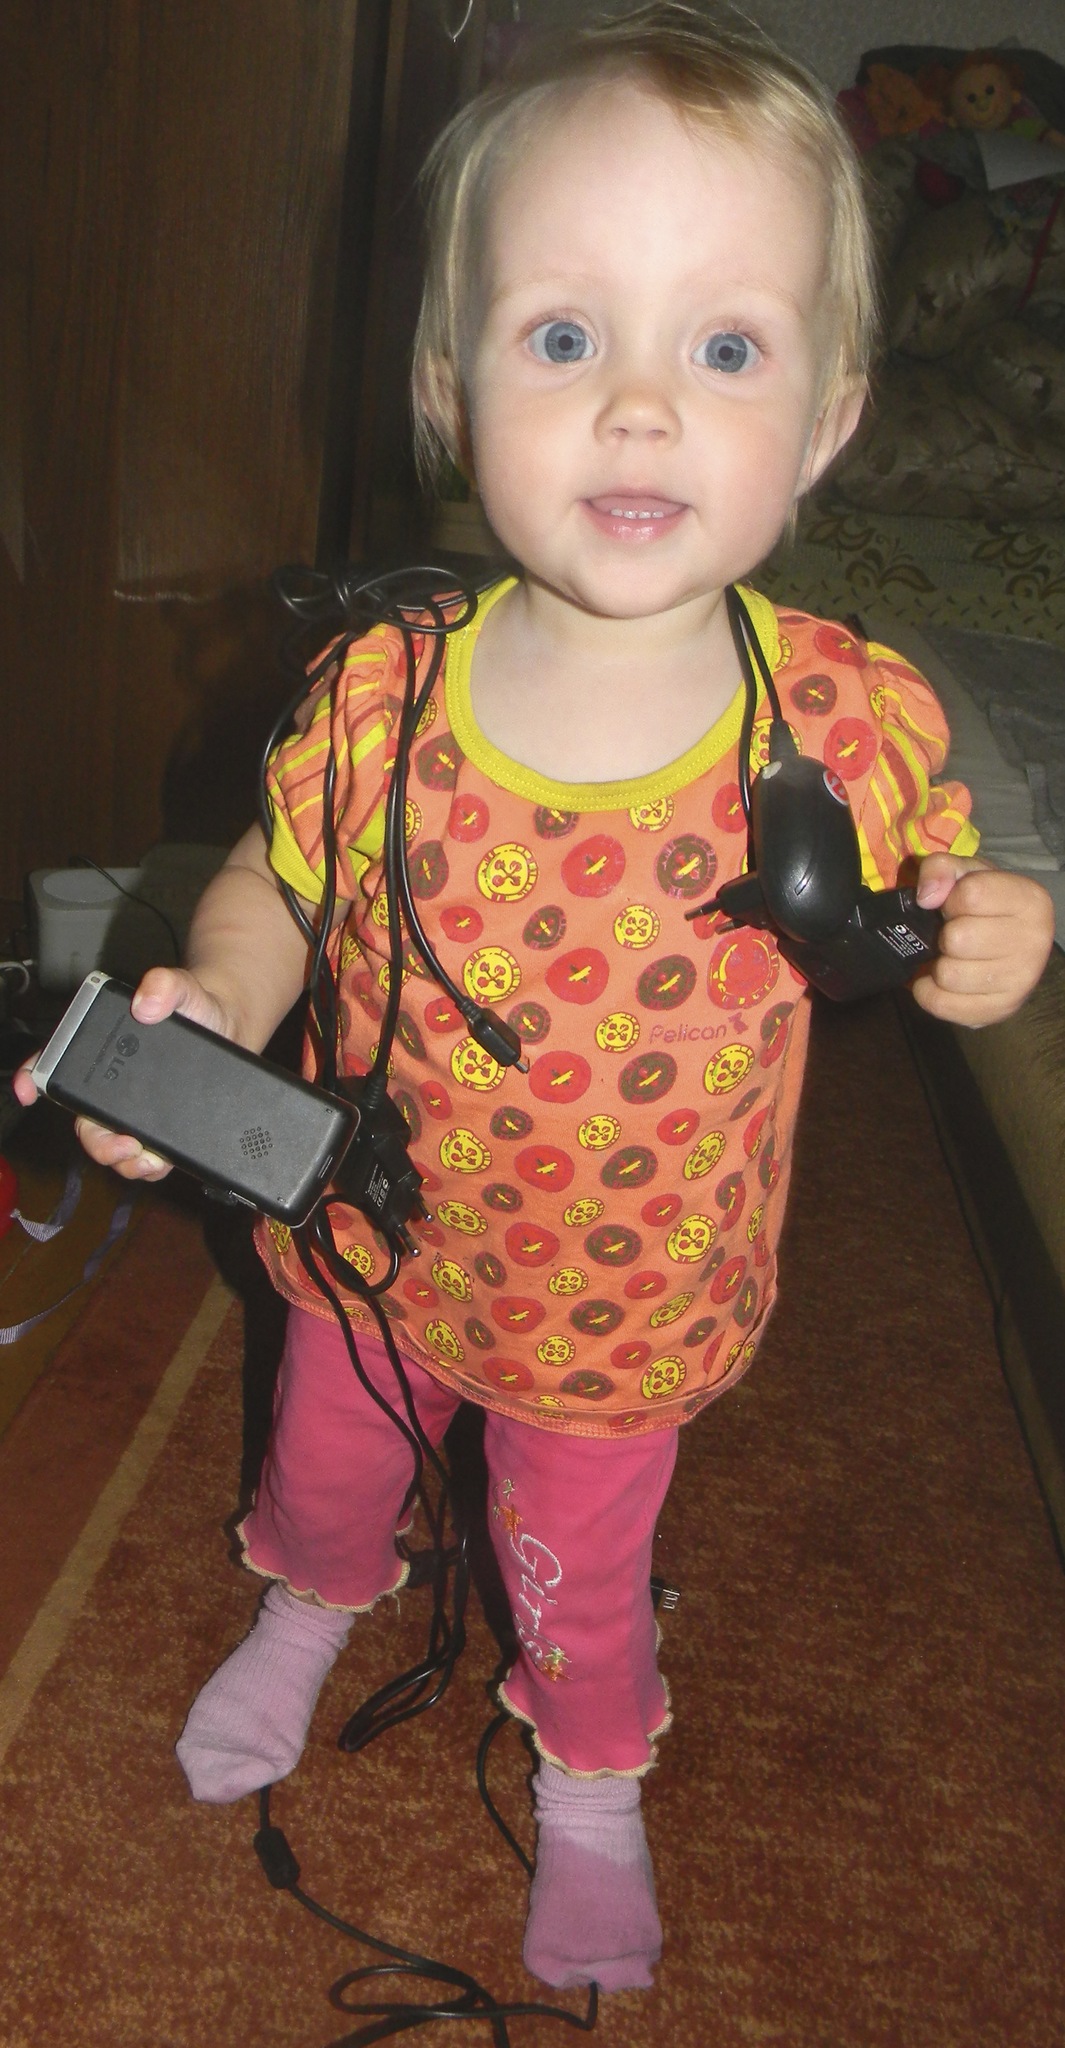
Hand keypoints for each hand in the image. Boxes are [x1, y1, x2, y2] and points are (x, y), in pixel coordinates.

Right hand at [12, 967, 234, 1181]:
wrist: (233, 1028)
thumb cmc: (199, 1006)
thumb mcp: (184, 989)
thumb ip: (166, 985)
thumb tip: (147, 1003)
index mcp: (105, 1048)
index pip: (57, 1063)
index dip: (33, 1076)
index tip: (27, 1090)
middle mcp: (113, 1084)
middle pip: (86, 1122)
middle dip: (97, 1142)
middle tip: (124, 1145)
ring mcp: (136, 1110)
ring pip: (114, 1145)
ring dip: (124, 1160)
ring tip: (148, 1158)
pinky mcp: (162, 1128)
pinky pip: (146, 1157)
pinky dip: (151, 1166)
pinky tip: (164, 1159)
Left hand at [910, 854, 1054, 1027]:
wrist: (1009, 946)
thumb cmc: (986, 906)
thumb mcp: (967, 875)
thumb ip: (941, 869)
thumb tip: (927, 896)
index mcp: (1031, 901)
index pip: (970, 896)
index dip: (952, 900)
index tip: (958, 906)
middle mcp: (1035, 942)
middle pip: (957, 939)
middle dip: (946, 935)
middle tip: (956, 935)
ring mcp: (1021, 982)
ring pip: (948, 975)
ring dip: (940, 964)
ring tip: (953, 957)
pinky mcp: (1000, 1010)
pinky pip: (941, 1004)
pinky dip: (929, 992)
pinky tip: (940, 980)